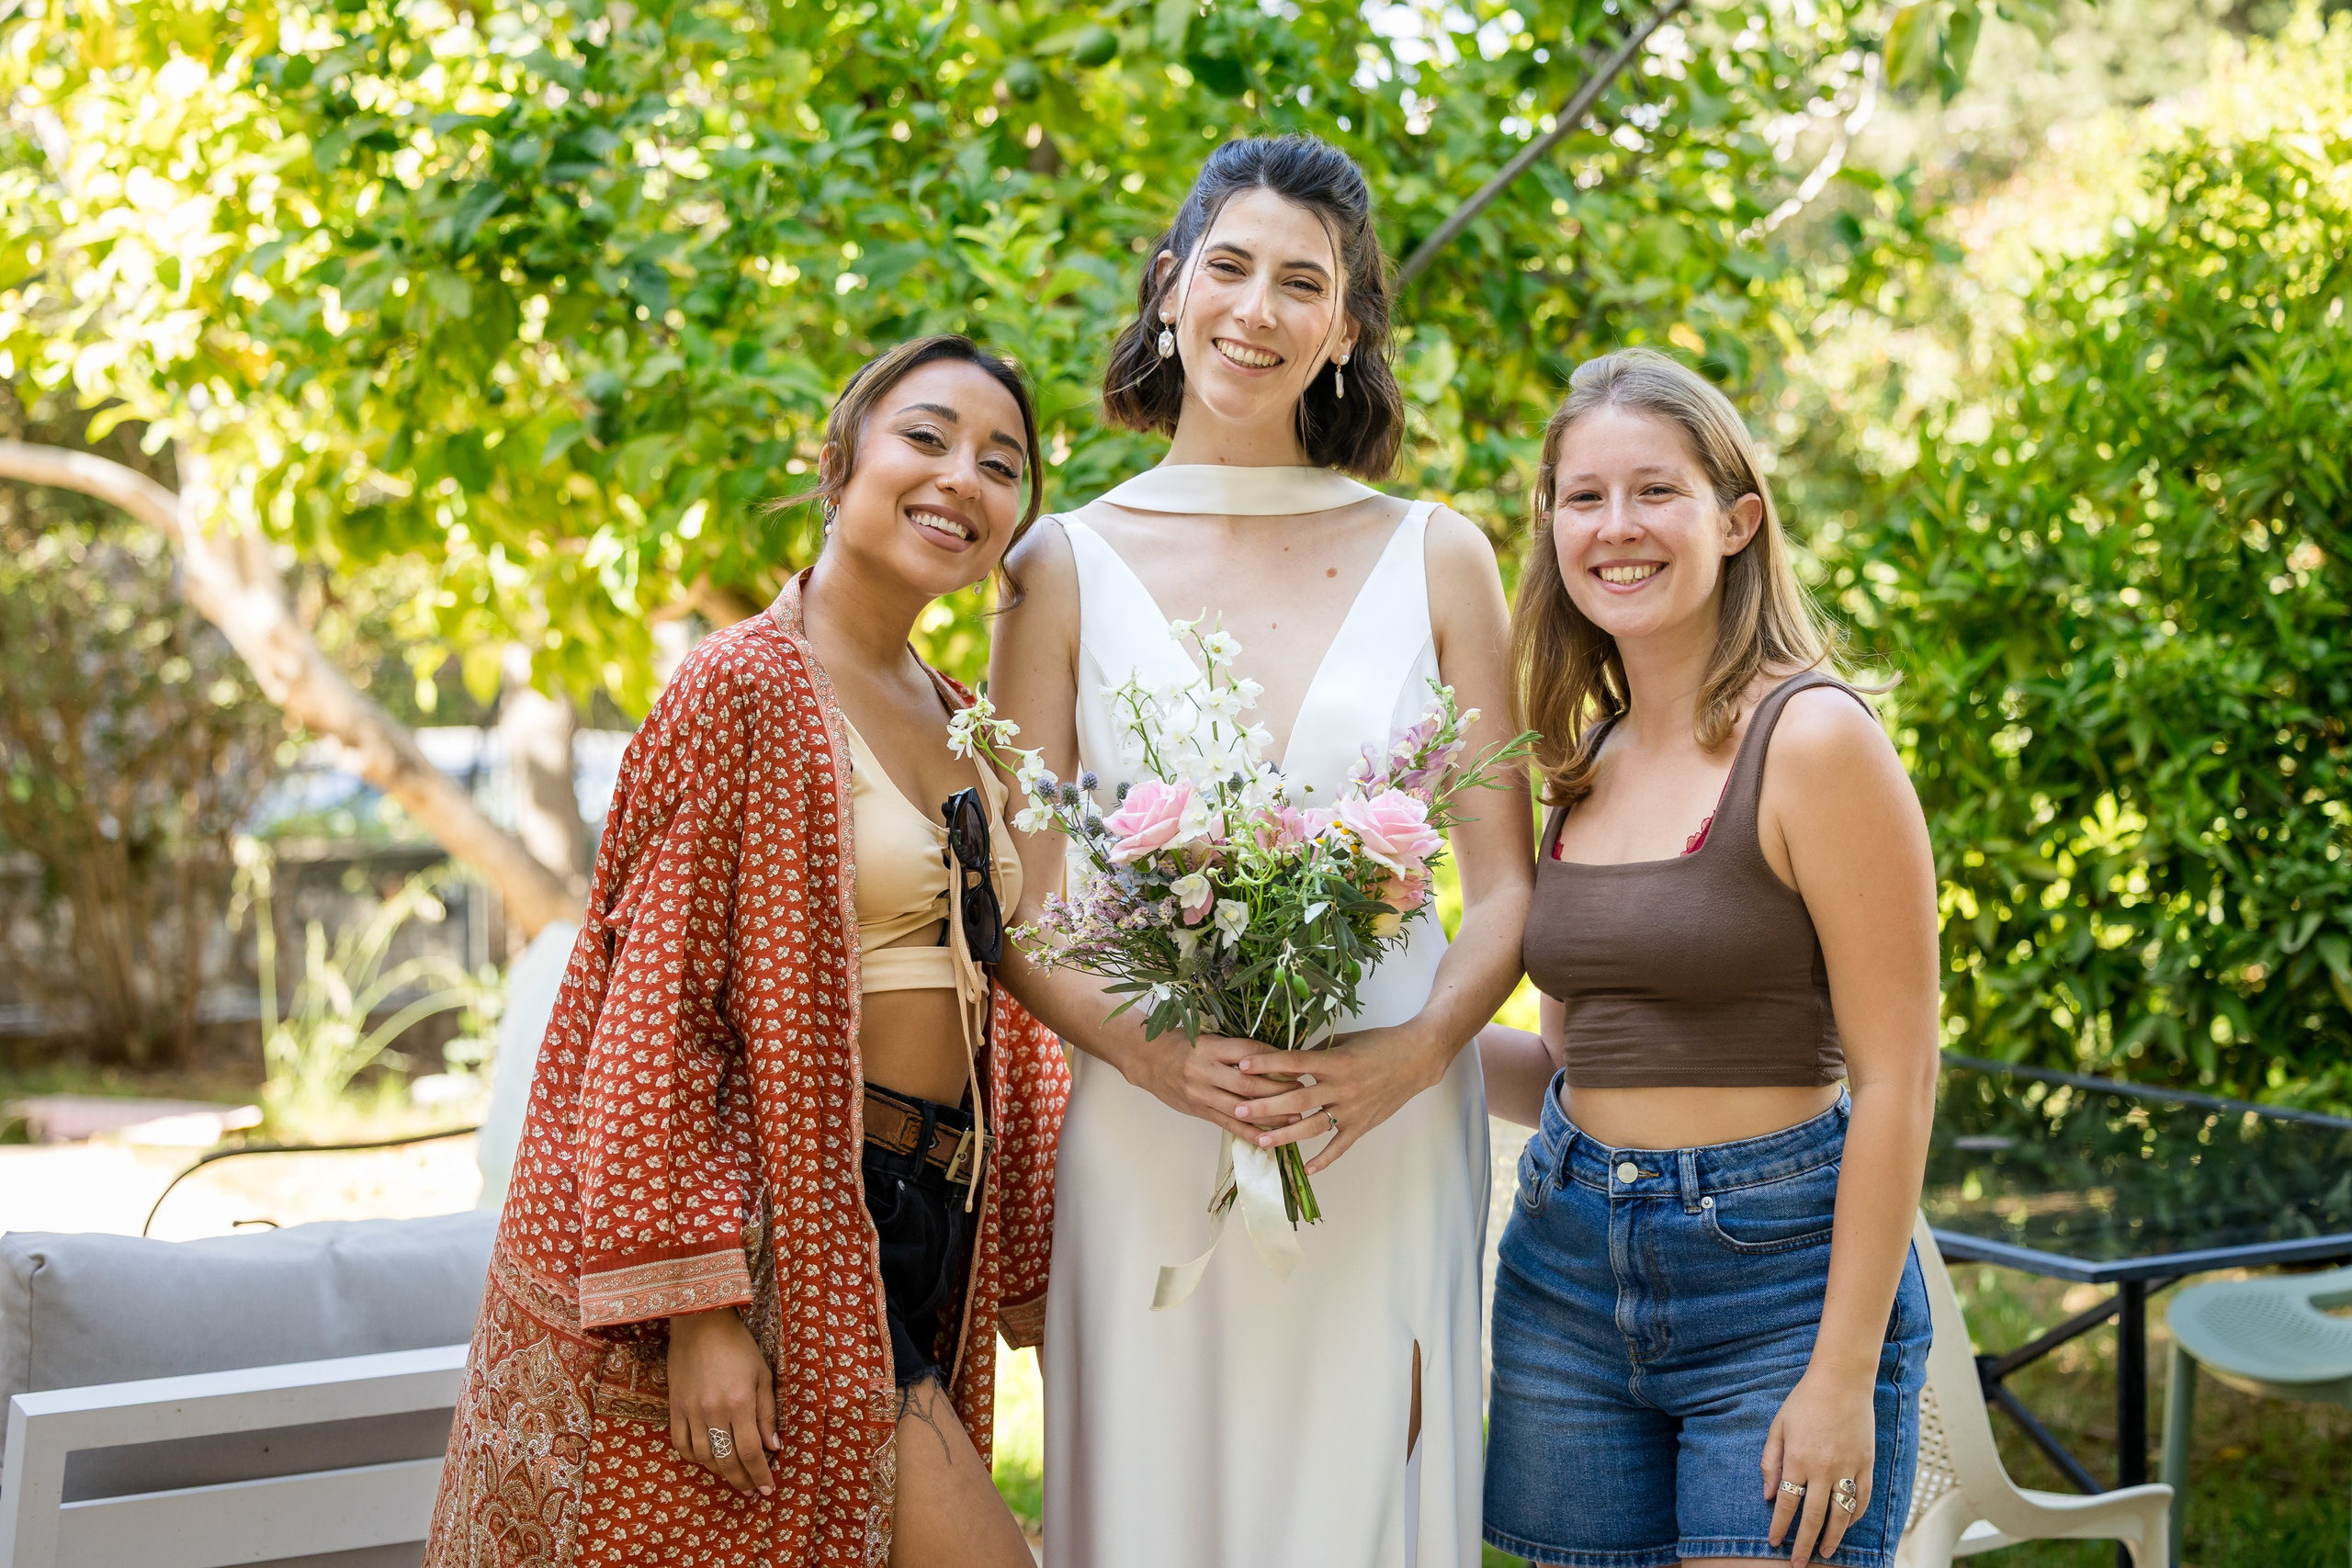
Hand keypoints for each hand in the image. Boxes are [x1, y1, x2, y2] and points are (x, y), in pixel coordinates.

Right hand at [667, 1307, 778, 1494]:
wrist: (700, 1322)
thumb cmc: (737, 1345)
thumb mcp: (762, 1375)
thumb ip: (767, 1413)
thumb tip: (772, 1447)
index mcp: (739, 1402)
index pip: (751, 1452)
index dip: (760, 1475)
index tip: (767, 1489)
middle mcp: (713, 1411)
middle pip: (727, 1460)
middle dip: (741, 1480)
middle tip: (751, 1491)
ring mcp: (690, 1411)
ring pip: (703, 1457)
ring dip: (719, 1472)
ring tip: (732, 1476)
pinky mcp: (674, 1407)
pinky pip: (681, 1444)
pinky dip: (694, 1457)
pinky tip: (706, 1459)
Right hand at [1121, 1029, 1295, 1139]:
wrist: (1146, 1059)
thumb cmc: (1180, 1043)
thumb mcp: (1206, 1036)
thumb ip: (1234, 1047)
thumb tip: (1274, 1056)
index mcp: (1211, 1047)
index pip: (1250, 1052)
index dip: (1276, 1060)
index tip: (1297, 1064)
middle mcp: (1206, 1071)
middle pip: (1250, 1083)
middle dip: (1280, 1089)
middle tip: (1303, 1091)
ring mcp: (1202, 1094)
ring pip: (1242, 1108)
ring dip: (1272, 1115)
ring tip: (1296, 1119)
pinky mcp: (1199, 1111)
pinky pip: (1229, 1125)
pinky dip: (1251, 1134)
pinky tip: (1269, 1140)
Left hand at [1232, 1024, 1451, 1174]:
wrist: (1417, 1058)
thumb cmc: (1380, 1043)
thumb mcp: (1346, 1040)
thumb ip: (1317, 1053)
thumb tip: (1287, 1061)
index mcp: (1336, 1061)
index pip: (1295, 1063)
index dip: (1268, 1064)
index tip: (1243, 1066)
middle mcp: (1341, 1087)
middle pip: (1297, 1099)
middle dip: (1265, 1105)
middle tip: (1238, 1109)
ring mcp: (1352, 1109)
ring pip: (1313, 1126)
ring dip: (1285, 1134)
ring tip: (1260, 1140)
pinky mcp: (1363, 1124)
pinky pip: (1340, 1146)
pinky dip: (1324, 1159)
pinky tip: (1307, 1169)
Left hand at [1762, 1365, 1876, 1567]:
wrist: (1841, 1380)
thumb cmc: (1804, 1401)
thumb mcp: (1778, 1427)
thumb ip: (1771, 1461)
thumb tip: (1769, 1496)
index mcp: (1798, 1459)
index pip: (1788, 1504)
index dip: (1780, 1527)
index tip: (1775, 1543)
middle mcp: (1823, 1468)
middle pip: (1813, 1517)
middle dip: (1804, 1544)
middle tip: (1798, 1563)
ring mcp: (1848, 1467)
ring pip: (1841, 1514)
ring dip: (1832, 1537)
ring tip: (1824, 1553)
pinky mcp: (1867, 1463)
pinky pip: (1862, 1498)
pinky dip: (1855, 1515)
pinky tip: (1846, 1525)